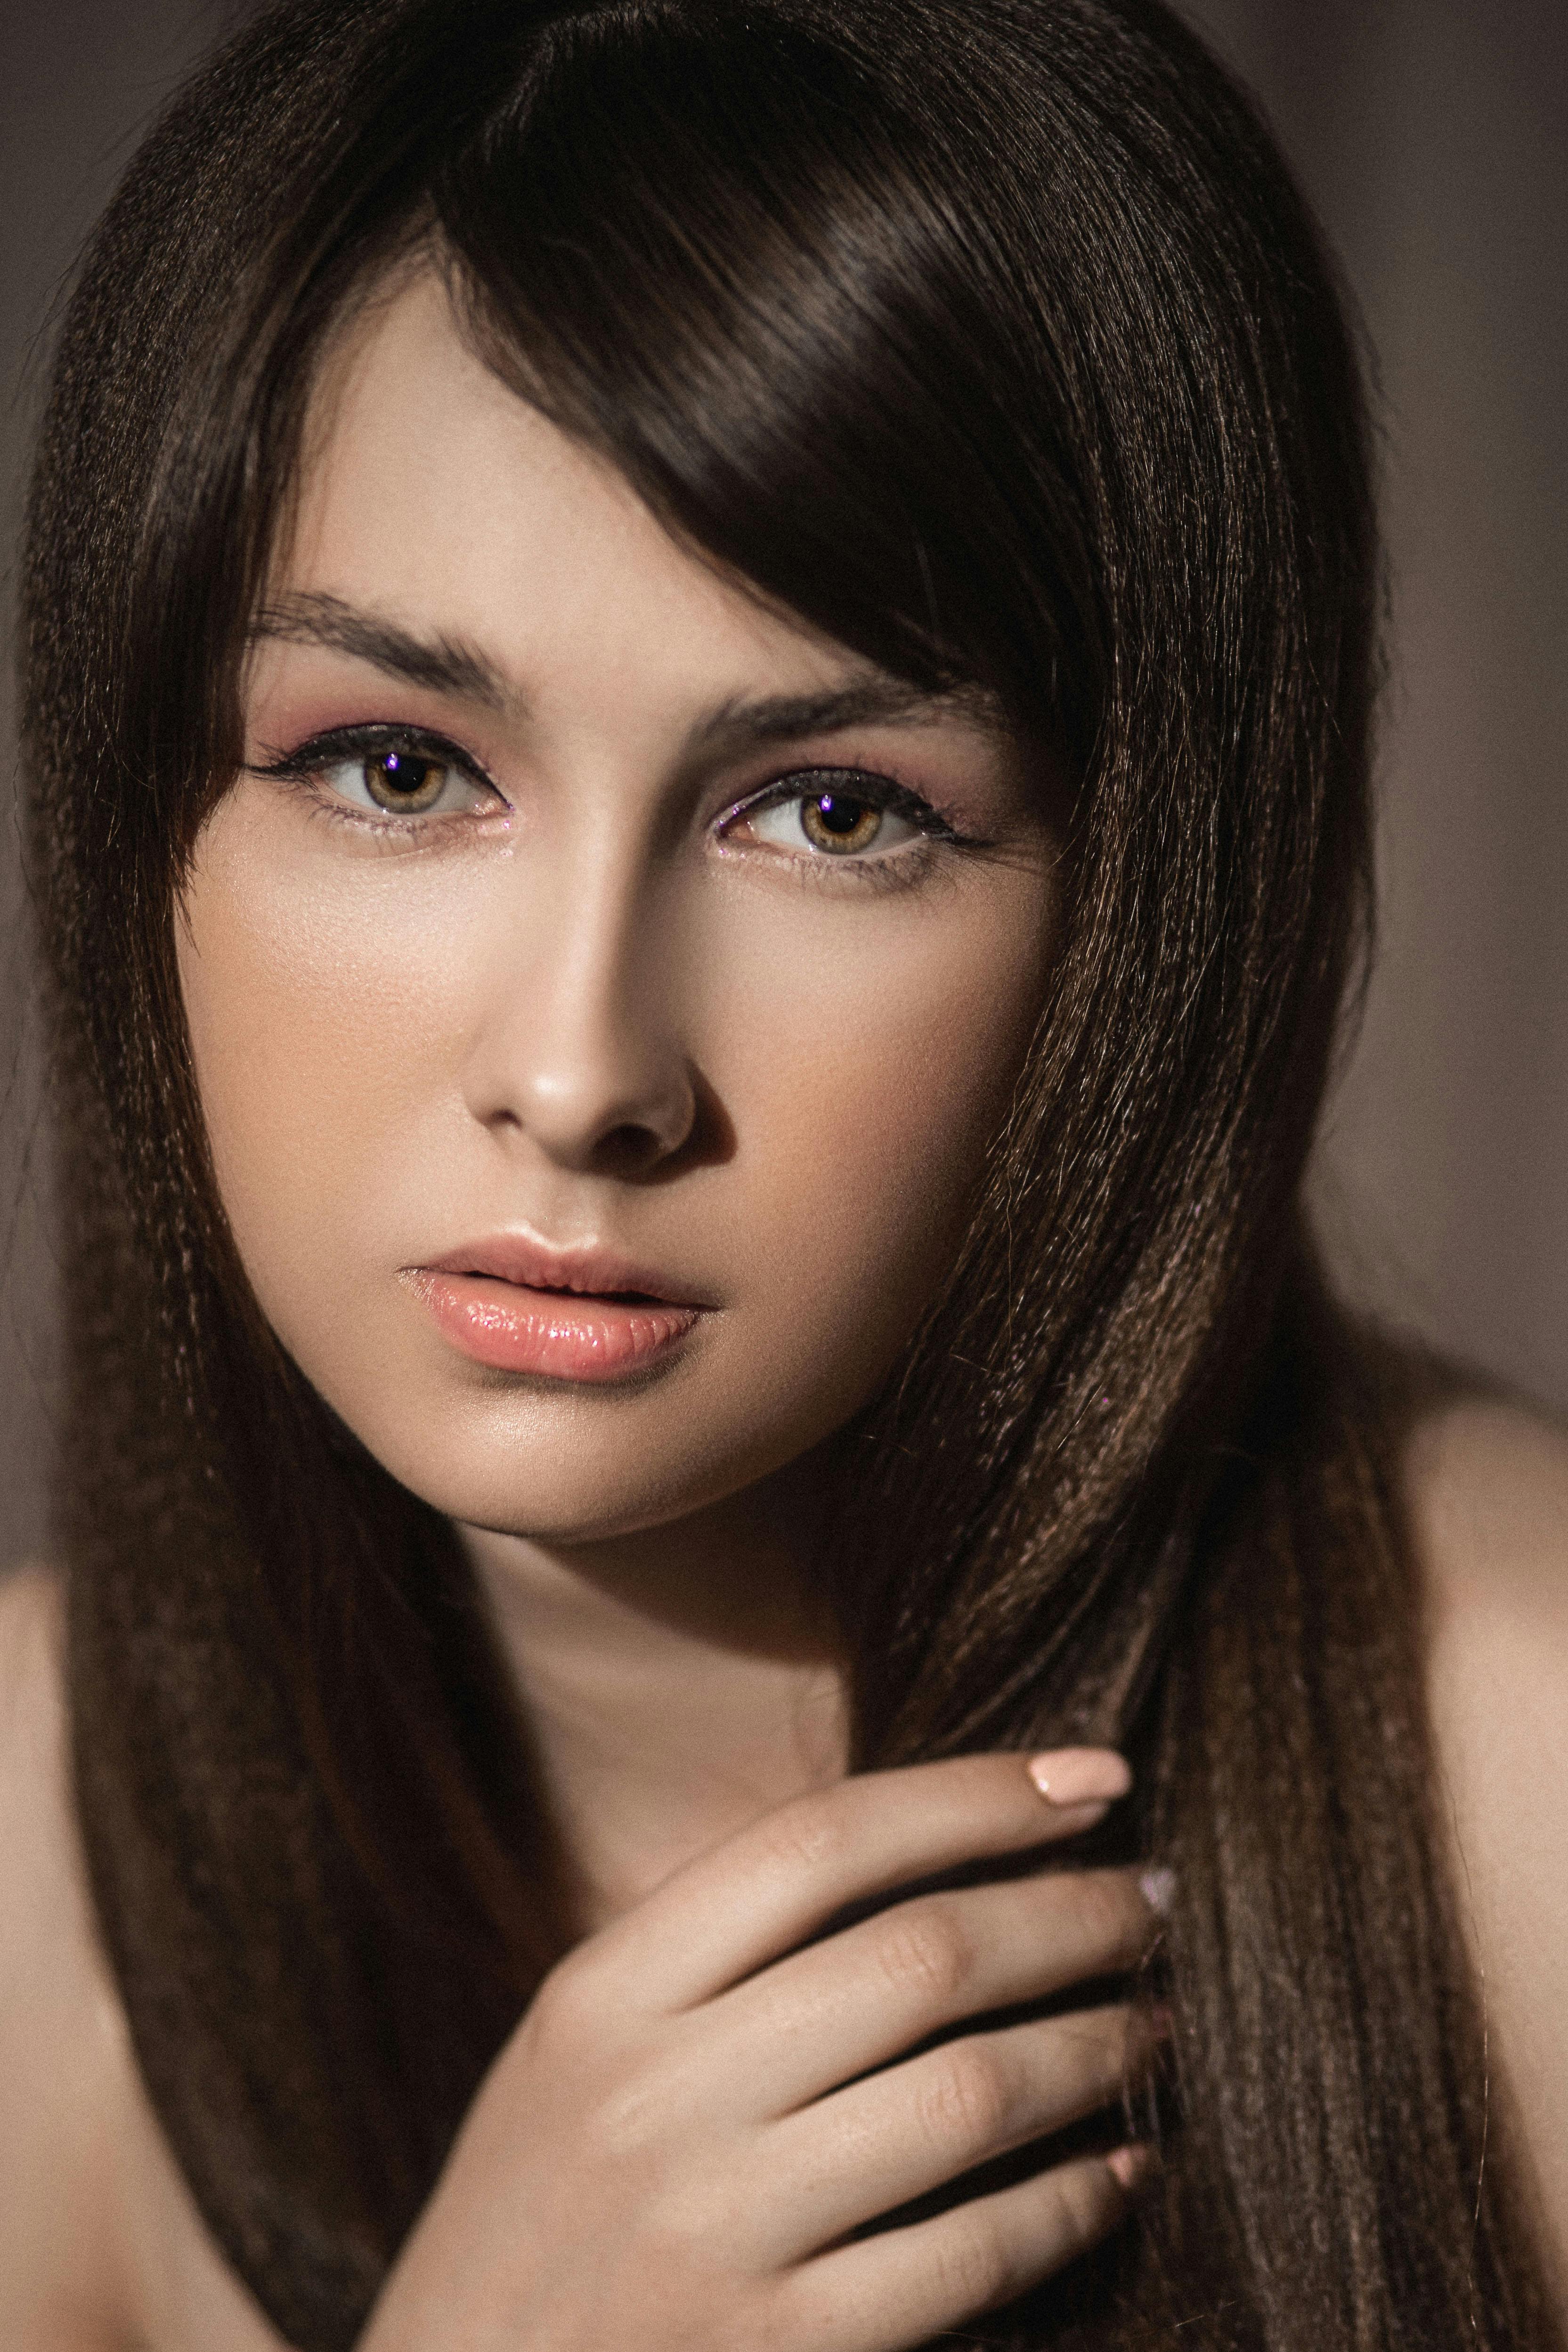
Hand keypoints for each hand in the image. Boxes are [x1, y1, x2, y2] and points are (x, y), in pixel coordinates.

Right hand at [359, 1751, 1160, 2351]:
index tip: (1091, 1775)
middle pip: (919, 1956)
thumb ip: (717, 1963)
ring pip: (968, 2094)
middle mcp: (652, 2097)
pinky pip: (971, 2253)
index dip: (974, 1794)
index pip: (819, 1844)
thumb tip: (938, 1860)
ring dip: (1093, 2044)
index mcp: (600, 1996)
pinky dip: (1072, 2201)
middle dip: (1069, 1913)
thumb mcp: (579, 2060)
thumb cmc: (540, 2223)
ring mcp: (711, 2231)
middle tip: (1151, 1896)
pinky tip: (1123, 2168)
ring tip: (1153, 2017)